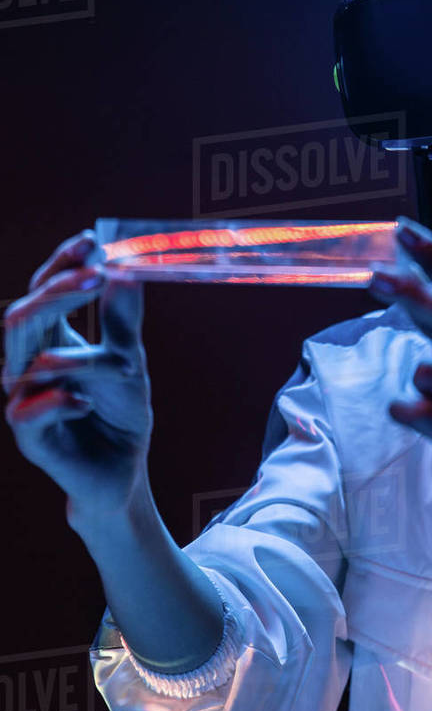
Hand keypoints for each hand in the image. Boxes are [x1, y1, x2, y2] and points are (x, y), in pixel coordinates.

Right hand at [3, 229, 153, 527]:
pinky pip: (32, 409)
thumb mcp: (130, 358)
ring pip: (30, 358)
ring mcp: (22, 398)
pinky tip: (86, 402)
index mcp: (48, 337)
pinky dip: (63, 400)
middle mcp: (26, 362)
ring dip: (78, 354)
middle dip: (60, 291)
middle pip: (25, 314)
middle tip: (99, 275)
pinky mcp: (28, 435)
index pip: (43, 289)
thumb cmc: (120, 410)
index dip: (61, 263)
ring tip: (124, 359)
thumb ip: (123, 319)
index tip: (91, 240)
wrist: (123, 469)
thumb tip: (127, 269)